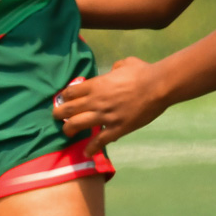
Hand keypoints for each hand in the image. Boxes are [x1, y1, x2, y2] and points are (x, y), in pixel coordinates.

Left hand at [53, 58, 168, 155]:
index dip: (64, 96)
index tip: (62, 99)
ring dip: (68, 129)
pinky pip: (99, 141)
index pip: (70, 92)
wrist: (158, 87)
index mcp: (96, 85)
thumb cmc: (142, 72)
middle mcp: (95, 101)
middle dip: (59, 114)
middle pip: (68, 109)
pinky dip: (91, 148)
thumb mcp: (125, 63)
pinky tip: (86, 152)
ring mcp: (105, 116)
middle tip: (56, 116)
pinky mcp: (117, 129)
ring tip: (67, 132)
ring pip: (77, 125)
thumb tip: (114, 70)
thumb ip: (115, 68)